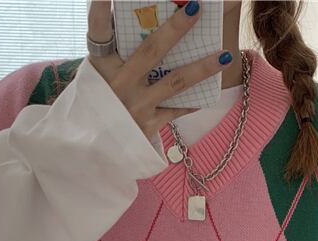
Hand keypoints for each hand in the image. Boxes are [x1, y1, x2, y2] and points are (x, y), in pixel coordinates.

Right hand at [86, 0, 232, 140]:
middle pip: (150, 51)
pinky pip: (177, 110)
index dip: (100, 8)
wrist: (92, 149)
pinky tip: (210, 91)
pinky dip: (194, 101)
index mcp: (101, 65)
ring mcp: (136, 106)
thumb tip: (140, 24)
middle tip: (195, 7)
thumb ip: (116, 52)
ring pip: (175, 83)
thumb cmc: (98, 102)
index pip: (98, 29)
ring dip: (202, 68)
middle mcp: (119, 84)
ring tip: (225, 55)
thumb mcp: (98, 74)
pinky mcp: (149, 126)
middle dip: (175, 29)